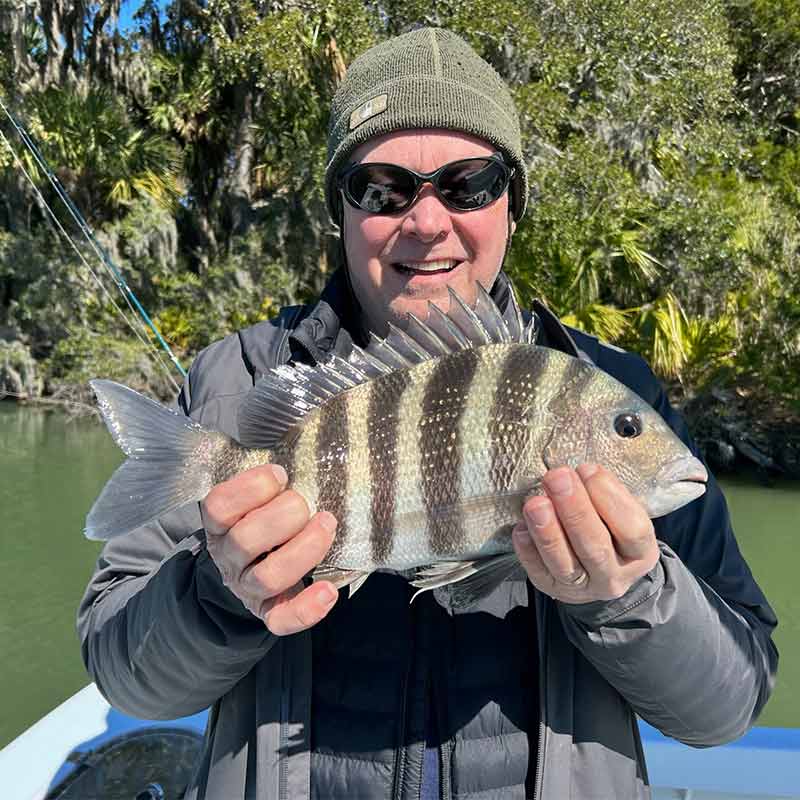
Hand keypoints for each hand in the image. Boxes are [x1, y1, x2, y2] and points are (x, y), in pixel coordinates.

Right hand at [202, 464, 338, 634]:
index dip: (249, 489)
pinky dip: (307, 609)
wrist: (250, 571)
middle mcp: (229, 558)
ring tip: (326, 525)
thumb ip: (268, 485)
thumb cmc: (263, 521)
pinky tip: (328, 591)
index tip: (280, 474)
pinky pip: (282, 620)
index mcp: (221, 525)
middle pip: (245, 541)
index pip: (219, 507)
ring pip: (267, 578)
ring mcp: (247, 587)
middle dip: (282, 517)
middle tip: (304, 504)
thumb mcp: (254, 501)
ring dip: (302, 550)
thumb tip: (298, 464)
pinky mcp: (269, 613)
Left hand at [512, 464, 659, 603]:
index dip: (609, 498)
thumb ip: (604, 496)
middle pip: (595, 546)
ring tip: (535, 504)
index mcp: (639, 553)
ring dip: (548, 532)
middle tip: (557, 478)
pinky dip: (528, 550)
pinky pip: (539, 572)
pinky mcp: (553, 589)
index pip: (632, 529)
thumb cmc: (610, 531)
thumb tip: (579, 473)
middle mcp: (614, 575)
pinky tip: (521, 528)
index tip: (586, 469)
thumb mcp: (621, 514)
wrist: (600, 572)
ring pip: (565, 563)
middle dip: (574, 509)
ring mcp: (583, 587)